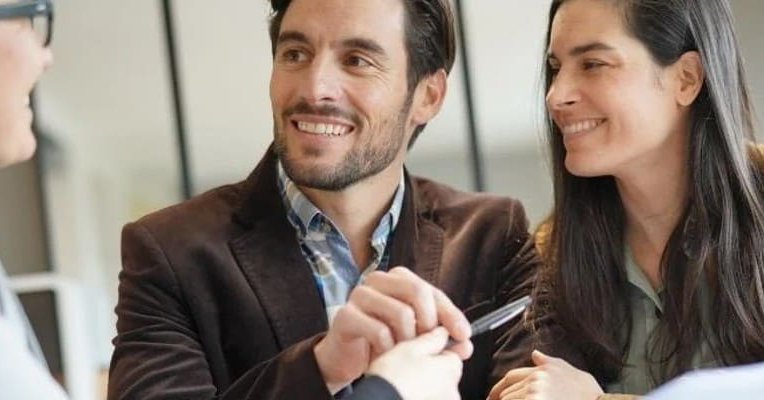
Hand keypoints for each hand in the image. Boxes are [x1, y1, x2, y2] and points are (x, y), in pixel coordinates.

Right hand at [314, 267, 471, 392]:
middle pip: (417, 291)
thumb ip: (440, 337)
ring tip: (403, 352)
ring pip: (401, 312)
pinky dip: (389, 348)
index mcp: (397, 278)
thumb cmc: (382, 341)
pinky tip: (386, 355)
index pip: (431, 291)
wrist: (346, 357)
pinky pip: (379, 331)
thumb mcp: (415, 337)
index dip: (450, 313)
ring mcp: (360, 295)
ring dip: (408, 340)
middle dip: (430, 322)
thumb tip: (465, 344)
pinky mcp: (346, 315)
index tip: (463, 335)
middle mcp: (378, 280)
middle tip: (430, 344)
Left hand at [488, 350, 602, 399]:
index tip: (491, 398)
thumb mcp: (569, 372)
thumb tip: (535, 354)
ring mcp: (536, 396)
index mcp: (541, 372)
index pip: (510, 378)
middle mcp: (536, 382)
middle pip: (507, 394)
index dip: (498, 389)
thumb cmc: (587, 392)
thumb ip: (549, 362)